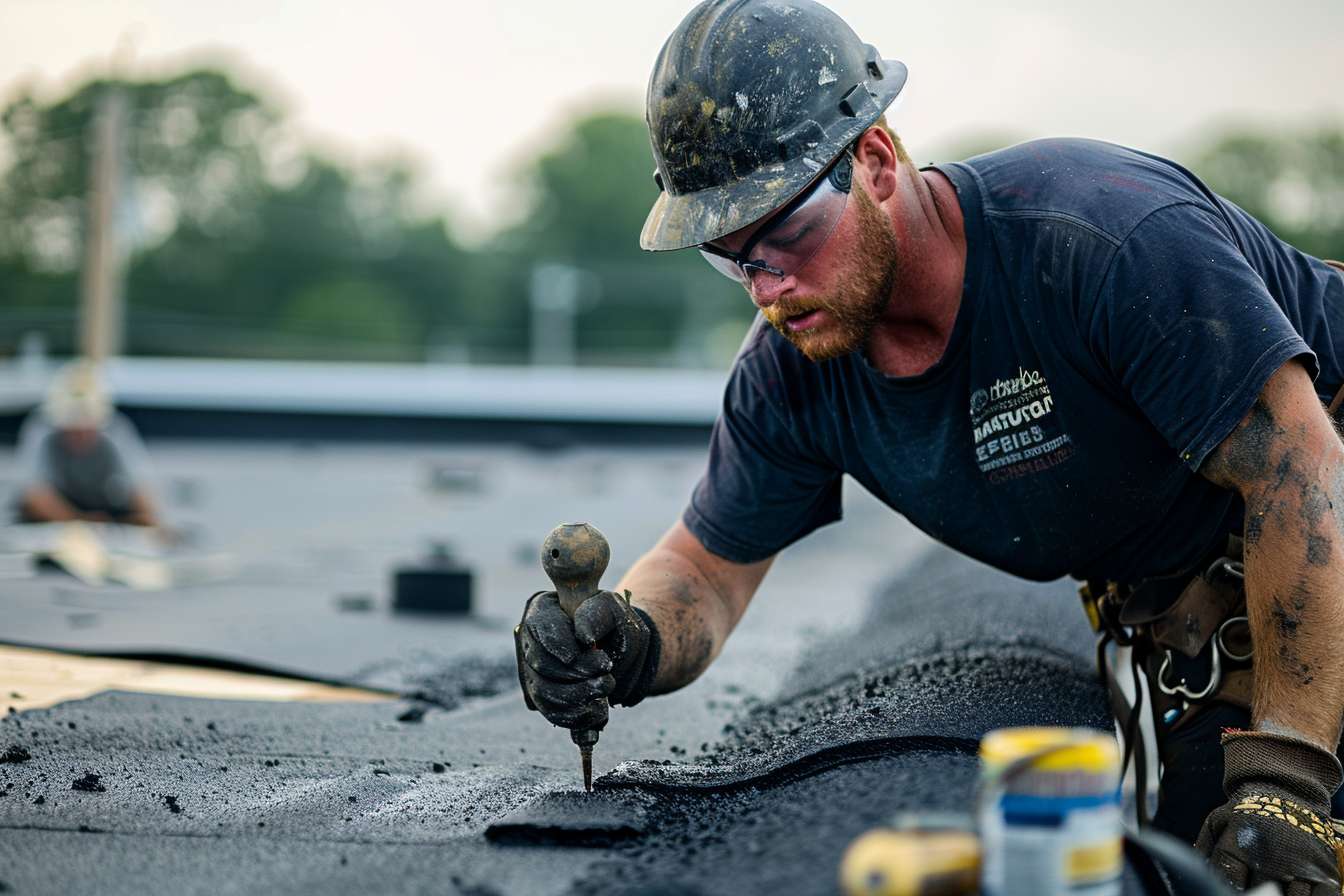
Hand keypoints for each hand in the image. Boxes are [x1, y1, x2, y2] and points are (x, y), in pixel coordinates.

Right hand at [514, 589, 659, 730]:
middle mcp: (532, 640)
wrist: (619, 647)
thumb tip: (585, 638)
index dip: (558, 643)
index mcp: (544, 610)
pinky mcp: (545, 695)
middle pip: (539, 662)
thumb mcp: (611, 610)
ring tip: (605, 691)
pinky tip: (598, 713)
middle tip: (605, 676)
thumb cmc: (613, 623)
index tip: (578, 656)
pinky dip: (575, 716)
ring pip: (542, 691)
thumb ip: (595, 617)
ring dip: (576, 697)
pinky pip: (551, 712)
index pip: (540, 625)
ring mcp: (534, 670)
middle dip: (575, 674)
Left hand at [1195, 730, 1343, 894]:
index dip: (1228, 890)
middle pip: (1261, 893)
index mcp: (1239, 843)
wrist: (1286, 787)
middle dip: (1255, 893)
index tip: (1231, 891)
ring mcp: (1300, 862)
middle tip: (1254, 890)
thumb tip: (1195, 872)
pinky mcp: (1325, 867)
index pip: (1229, 880)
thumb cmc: (1247, 810)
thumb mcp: (1218, 821)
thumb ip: (1204, 848)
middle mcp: (1270, 854)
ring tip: (1274, 894)